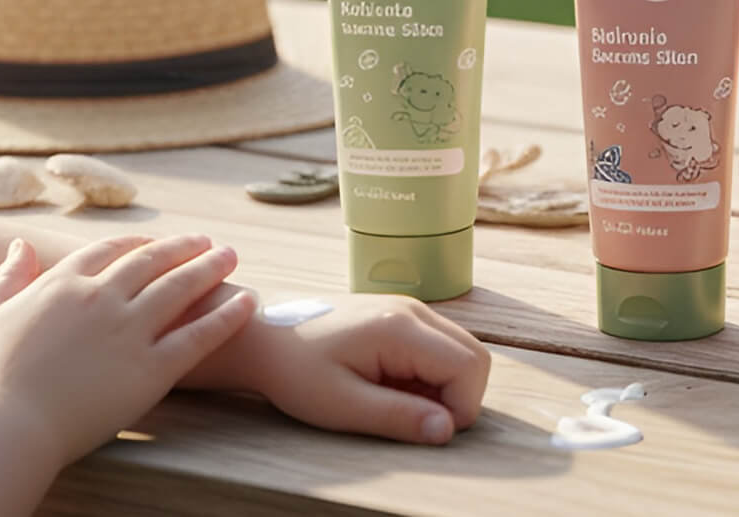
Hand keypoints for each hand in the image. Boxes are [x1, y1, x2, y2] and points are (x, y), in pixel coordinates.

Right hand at [0, 234, 256, 466]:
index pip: (108, 252)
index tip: (154, 242)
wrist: (4, 427)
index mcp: (62, 285)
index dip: (135, 244)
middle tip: (207, 242)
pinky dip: (226, 315)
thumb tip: (20, 246)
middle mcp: (101, 298)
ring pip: (181, 288)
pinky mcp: (152, 367)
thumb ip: (6, 279)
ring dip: (210, 268)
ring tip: (231, 257)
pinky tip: (248, 302)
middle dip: (182, 248)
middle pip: (152, 262)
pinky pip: (199, 335)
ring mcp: (129, 330)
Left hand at [238, 295, 491, 444]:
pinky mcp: (402, 314)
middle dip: (458, 397)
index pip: (468, 367)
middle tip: (414, 418)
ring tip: (397, 401)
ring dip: (444, 386)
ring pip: (461, 349)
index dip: (460, 407)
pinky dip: (431, 373)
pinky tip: (392, 385)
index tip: (423, 428)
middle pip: (475, 355)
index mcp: (401, 328)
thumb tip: (448, 430)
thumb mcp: (342, 405)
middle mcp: (414, 310)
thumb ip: (398, 417)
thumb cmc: (295, 370)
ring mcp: (410, 307)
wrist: (263, 334)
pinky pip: (440, 345)